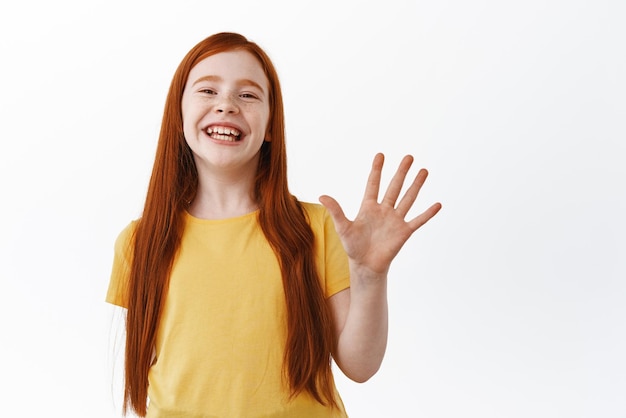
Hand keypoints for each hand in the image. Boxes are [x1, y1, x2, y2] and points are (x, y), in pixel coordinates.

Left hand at [319, 153, 441, 276]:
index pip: (373, 184)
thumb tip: (321, 196)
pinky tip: (437, 204)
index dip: (377, 170)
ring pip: (408, 199)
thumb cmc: (354, 247)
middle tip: (409, 157)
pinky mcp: (404, 232)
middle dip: (401, 172)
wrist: (366, 266)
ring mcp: (395, 220)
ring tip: (424, 171)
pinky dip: (427, 213)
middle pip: (394, 187)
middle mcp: (384, 210)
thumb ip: (336, 211)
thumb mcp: (343, 227)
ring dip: (416, 185)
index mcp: (369, 207)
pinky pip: (418, 220)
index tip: (380, 155)